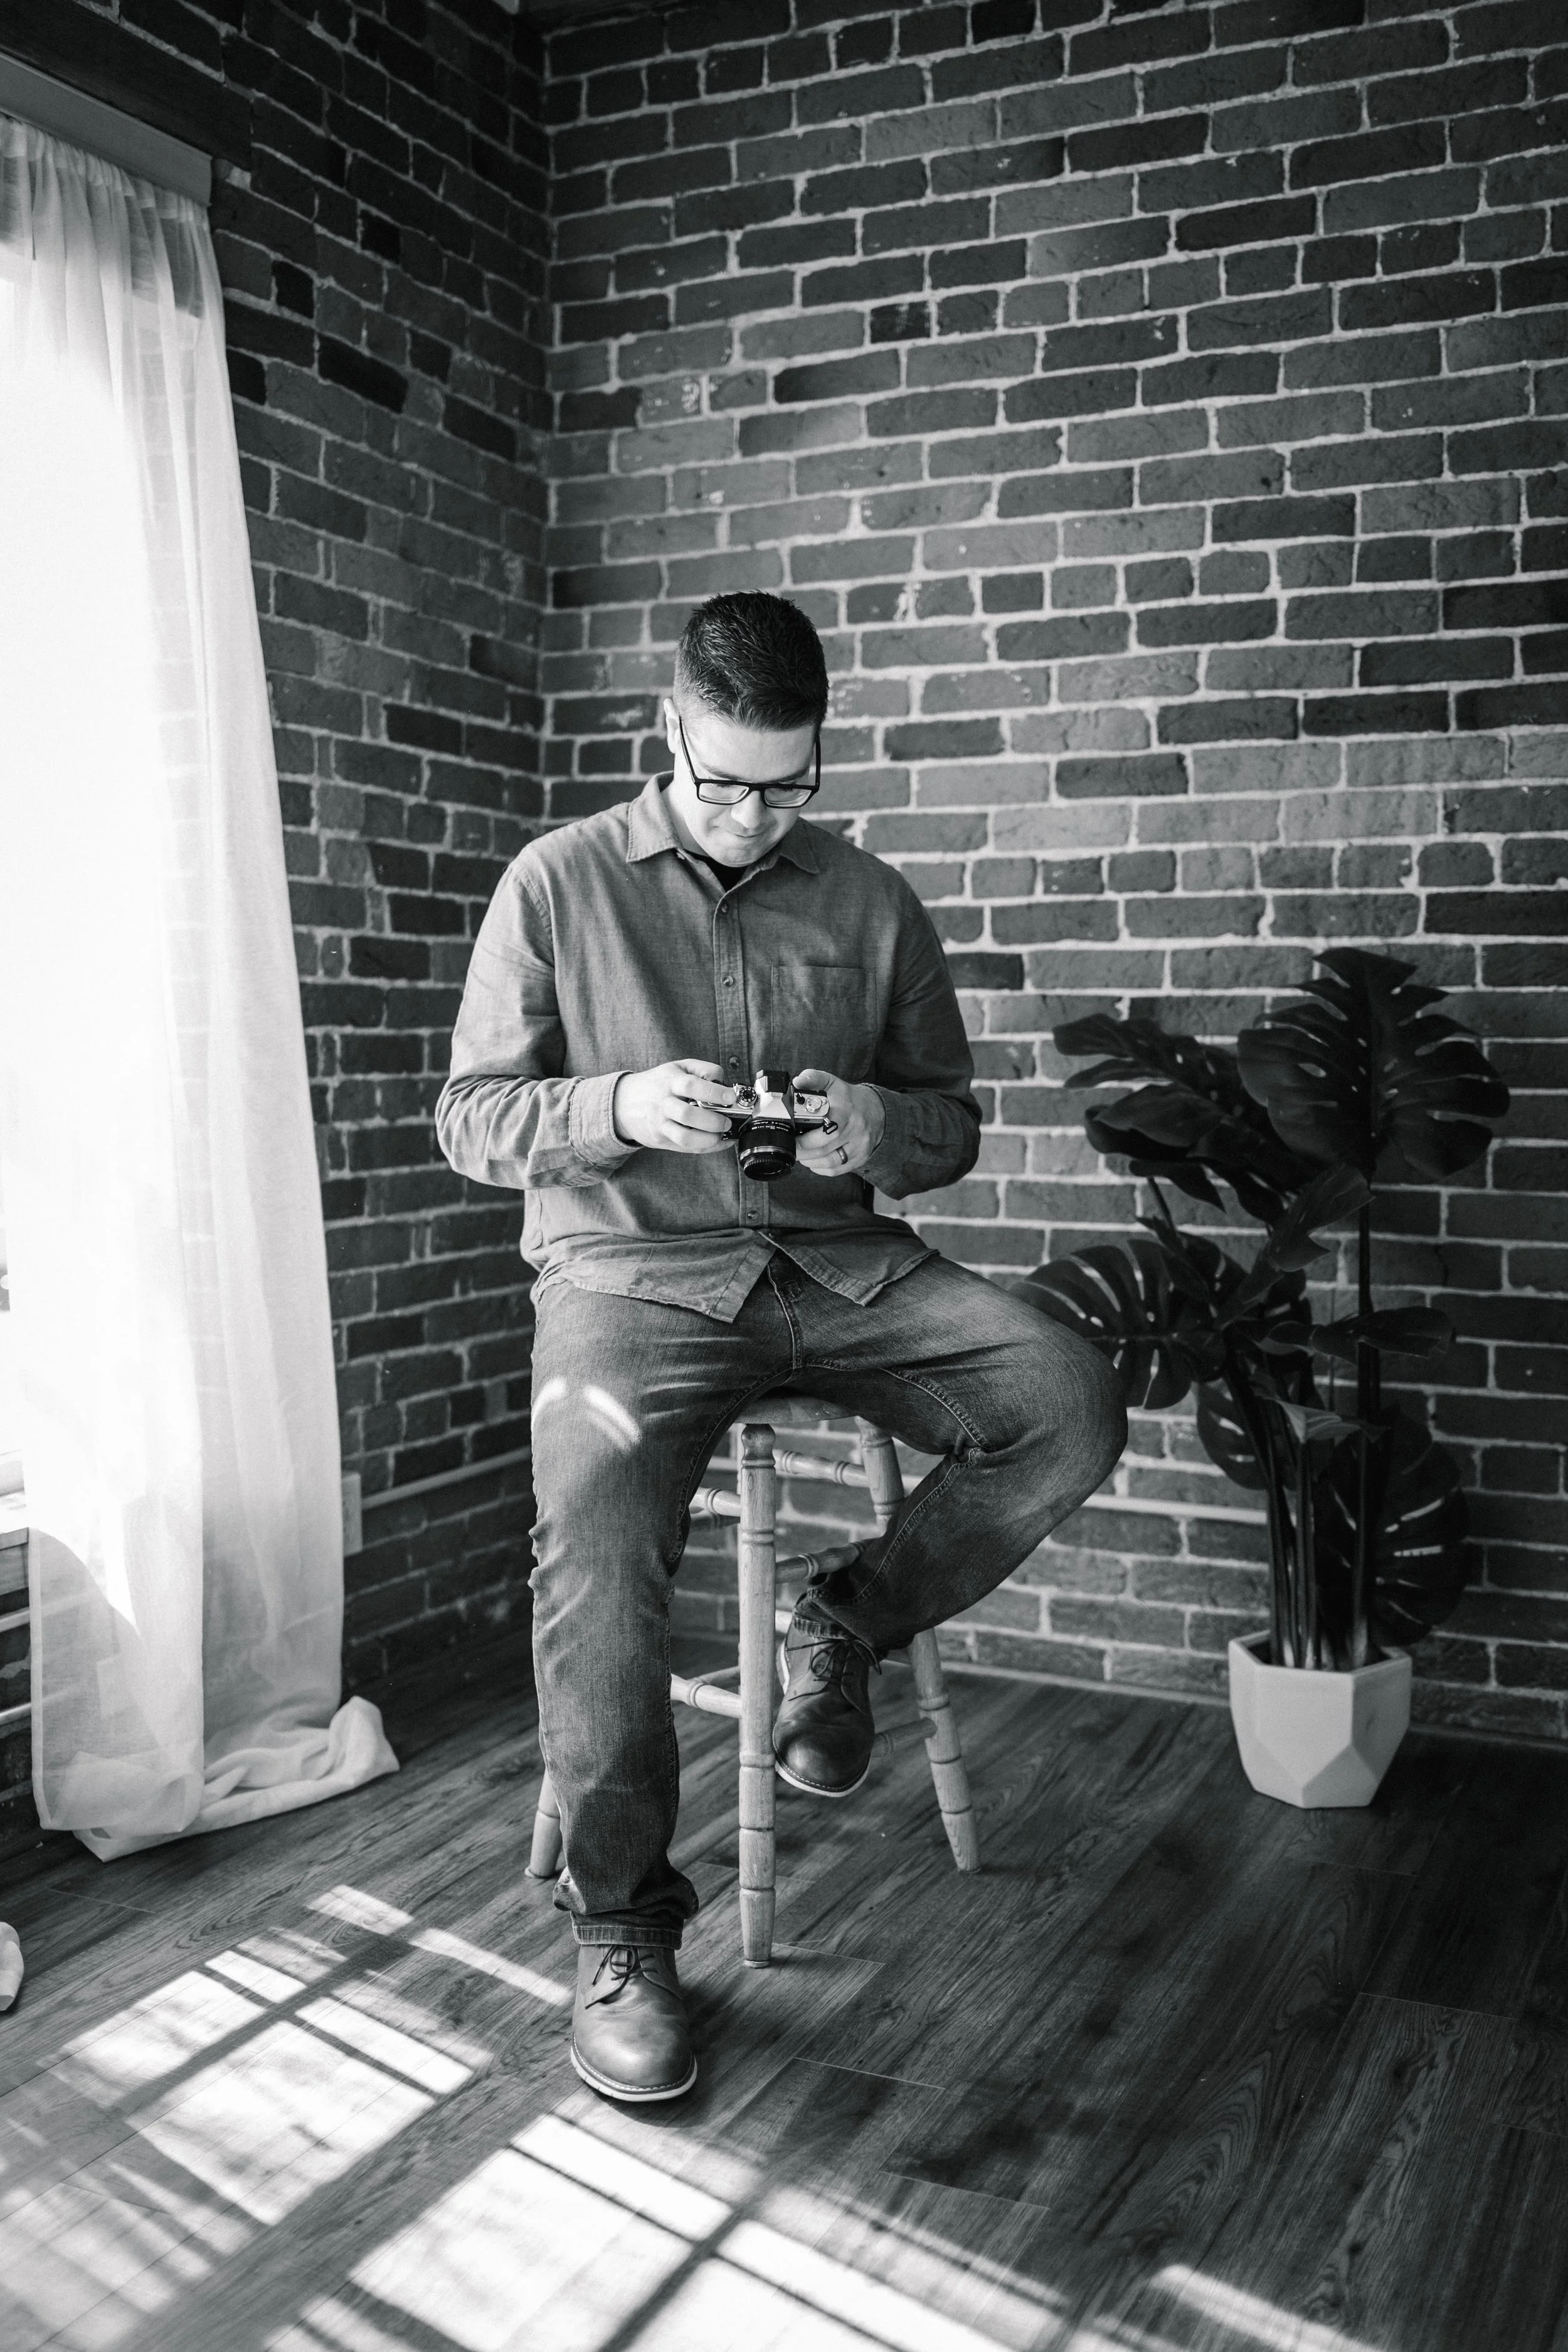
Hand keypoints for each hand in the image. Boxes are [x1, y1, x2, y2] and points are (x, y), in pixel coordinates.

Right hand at [612, 1059, 735, 1153]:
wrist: (623, 1102)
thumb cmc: (658, 1083)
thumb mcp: (677, 1067)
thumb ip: (703, 1069)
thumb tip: (724, 1083)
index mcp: (669, 1081)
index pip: (691, 1086)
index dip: (713, 1092)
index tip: (730, 1097)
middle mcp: (663, 1103)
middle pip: (688, 1115)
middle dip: (713, 1121)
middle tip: (727, 1120)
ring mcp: (660, 1124)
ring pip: (685, 1137)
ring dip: (709, 1139)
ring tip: (721, 1133)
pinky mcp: (660, 1139)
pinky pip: (685, 1147)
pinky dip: (706, 1147)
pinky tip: (718, 1142)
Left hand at [792, 1069, 883, 1178]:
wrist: (877, 1111)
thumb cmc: (849, 1099)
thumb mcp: (832, 1083)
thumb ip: (813, 1079)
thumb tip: (797, 1082)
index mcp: (846, 1110)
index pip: (829, 1128)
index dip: (807, 1137)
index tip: (793, 1135)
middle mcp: (856, 1129)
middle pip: (825, 1147)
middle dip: (803, 1150)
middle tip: (792, 1146)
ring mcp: (860, 1146)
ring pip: (830, 1162)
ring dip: (809, 1160)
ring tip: (800, 1153)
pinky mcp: (860, 1158)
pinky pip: (837, 1169)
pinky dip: (820, 1168)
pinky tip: (813, 1160)